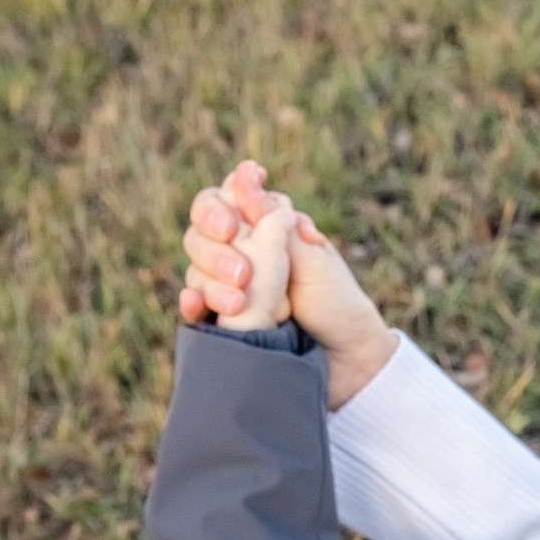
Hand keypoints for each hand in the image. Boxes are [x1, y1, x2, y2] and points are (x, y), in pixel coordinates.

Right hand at [179, 160, 398, 408]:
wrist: (347, 365)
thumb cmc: (337, 305)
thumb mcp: (312, 259)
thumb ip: (273, 221)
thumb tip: (244, 174)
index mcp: (265, 229)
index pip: (221, 202)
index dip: (217, 208)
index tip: (232, 226)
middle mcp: (242, 254)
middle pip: (200, 235)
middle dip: (215, 251)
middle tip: (243, 275)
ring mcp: (229, 289)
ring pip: (196, 270)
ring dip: (211, 281)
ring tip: (239, 304)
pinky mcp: (223, 324)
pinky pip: (195, 309)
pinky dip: (192, 303)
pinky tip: (196, 304)